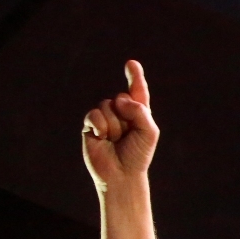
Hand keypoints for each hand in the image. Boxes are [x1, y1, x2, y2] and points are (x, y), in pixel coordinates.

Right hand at [83, 60, 158, 192]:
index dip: (135, 77)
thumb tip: (119, 100)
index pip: (137, 91)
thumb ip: (140, 112)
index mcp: (138, 113)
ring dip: (114, 126)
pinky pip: (94, 115)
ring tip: (116, 140)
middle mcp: (120, 112)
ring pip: (107, 106)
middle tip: (128, 136)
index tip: (132, 64)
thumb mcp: (149, 132)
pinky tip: (102, 138)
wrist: (121, 174)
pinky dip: (101, 126)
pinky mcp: (90, 125)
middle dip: (126, 117)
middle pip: (121, 98)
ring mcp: (104, 117)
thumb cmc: (138, 155)